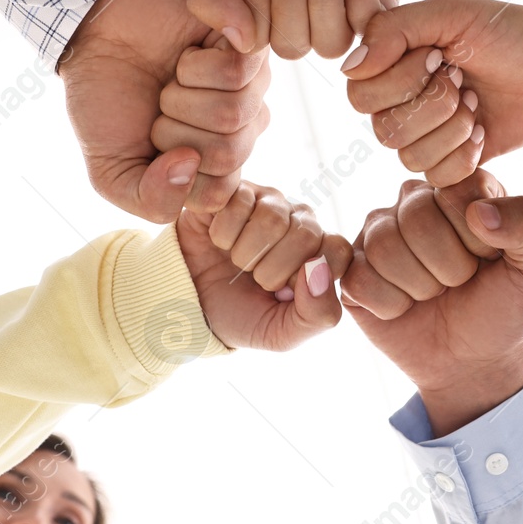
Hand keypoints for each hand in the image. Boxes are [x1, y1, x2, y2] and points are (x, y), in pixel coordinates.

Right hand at [59, 0, 269, 221]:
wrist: (94, 37)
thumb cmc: (106, 102)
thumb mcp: (112, 173)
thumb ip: (151, 200)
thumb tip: (191, 164)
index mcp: (214, 165)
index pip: (219, 193)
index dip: (176, 173)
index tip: (153, 145)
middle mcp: (241, 129)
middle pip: (228, 154)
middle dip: (174, 130)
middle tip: (159, 105)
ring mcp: (251, 87)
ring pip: (234, 112)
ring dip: (183, 95)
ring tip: (172, 78)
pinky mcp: (249, 45)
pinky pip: (238, 70)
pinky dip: (195, 64)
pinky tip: (187, 54)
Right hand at [177, 181, 352, 351]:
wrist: (185, 303)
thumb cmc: (239, 316)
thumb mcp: (282, 333)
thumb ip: (318, 314)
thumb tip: (319, 269)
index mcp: (321, 252)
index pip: (337, 251)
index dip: (305, 279)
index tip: (282, 292)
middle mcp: (300, 220)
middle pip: (306, 232)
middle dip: (271, 270)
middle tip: (253, 279)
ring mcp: (268, 201)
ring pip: (272, 217)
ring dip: (245, 253)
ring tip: (235, 261)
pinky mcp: (234, 190)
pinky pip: (239, 203)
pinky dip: (222, 234)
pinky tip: (218, 241)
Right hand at [187, 0, 399, 53]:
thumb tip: (241, 42)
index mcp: (259, 5)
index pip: (255, 44)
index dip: (256, 13)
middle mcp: (299, 11)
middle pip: (293, 48)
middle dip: (288, 5)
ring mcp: (340, 4)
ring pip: (331, 44)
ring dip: (322, 3)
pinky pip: (371, 29)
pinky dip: (357, 3)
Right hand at [342, 171, 522, 435]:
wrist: (475, 360)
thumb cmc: (507, 305)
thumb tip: (479, 212)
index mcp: (461, 187)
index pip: (456, 190)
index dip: (476, 237)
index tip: (490, 257)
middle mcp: (415, 199)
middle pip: (416, 218)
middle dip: (449, 266)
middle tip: (460, 282)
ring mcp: (378, 233)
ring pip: (385, 248)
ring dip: (420, 287)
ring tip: (435, 293)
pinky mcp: (352, 269)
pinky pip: (359, 280)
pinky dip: (391, 306)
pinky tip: (405, 307)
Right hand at [343, 0, 522, 185]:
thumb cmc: (507, 33)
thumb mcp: (451, 13)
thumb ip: (394, 28)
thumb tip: (349, 67)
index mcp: (388, 61)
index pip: (358, 91)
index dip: (400, 79)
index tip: (438, 55)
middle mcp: (395, 100)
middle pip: (381, 129)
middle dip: (432, 105)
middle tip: (462, 81)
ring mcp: (420, 135)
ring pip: (408, 156)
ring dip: (453, 128)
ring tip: (476, 103)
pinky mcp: (446, 163)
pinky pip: (436, 176)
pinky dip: (465, 153)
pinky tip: (483, 130)